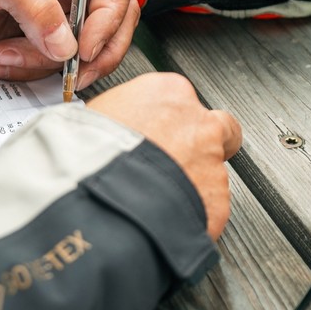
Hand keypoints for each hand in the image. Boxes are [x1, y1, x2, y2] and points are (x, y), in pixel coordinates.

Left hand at [0, 0, 138, 88]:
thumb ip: (33, 6)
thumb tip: (67, 44)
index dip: (109, 17)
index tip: (86, 47)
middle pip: (113, 18)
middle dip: (93, 52)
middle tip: (71, 74)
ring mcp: (59, 6)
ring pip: (82, 46)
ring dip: (45, 62)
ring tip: (4, 55)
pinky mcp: (41, 32)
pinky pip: (54, 59)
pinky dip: (30, 68)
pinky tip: (0, 58)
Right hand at [87, 73, 241, 238]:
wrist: (101, 201)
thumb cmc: (90, 156)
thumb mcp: (96, 116)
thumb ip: (122, 115)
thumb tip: (113, 125)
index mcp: (168, 92)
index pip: (182, 100)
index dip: (170, 122)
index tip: (156, 135)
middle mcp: (199, 124)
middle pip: (220, 130)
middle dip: (202, 146)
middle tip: (176, 162)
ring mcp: (212, 164)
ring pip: (213, 173)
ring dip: (191, 184)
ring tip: (156, 199)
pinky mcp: (217, 203)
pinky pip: (209, 208)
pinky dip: (192, 214)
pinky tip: (164, 216)